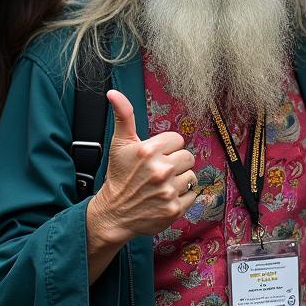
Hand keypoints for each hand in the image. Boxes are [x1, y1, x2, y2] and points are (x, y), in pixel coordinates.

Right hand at [86, 90, 197, 248]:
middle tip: (159, 171)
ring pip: (191, 176)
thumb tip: (113, 93)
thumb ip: (123, 116)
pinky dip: (183, 197)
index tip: (155, 157)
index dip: (167, 148)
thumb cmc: (119, 176)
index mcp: (148, 150)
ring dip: (180, 180)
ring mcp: (168, 190)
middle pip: (187, 157)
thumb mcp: (119, 144)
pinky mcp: (174, 208)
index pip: (177, 140)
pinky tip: (166, 197)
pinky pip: (193, 194)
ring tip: (163, 185)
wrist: (114, 213)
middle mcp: (160, 170)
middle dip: (175, 163)